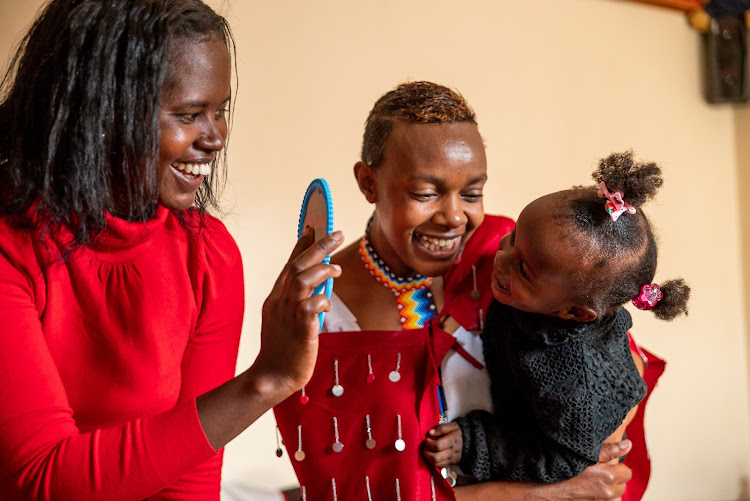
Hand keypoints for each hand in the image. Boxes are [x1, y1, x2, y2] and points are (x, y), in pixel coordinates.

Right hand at [251, 227, 342, 402]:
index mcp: (276, 299)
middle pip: (296, 266)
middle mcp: (280, 303)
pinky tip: (327, 304)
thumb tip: (320, 288)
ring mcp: (288, 316)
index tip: (313, 228)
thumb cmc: (283, 350)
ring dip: (322, 270)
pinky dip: (321, 300)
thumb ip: (300, 302)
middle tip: (336, 234)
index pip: (288, 265)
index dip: (301, 245)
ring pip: (301, 280)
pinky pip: (309, 307)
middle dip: (317, 246)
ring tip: (337, 269)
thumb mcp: (287, 319)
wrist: (271, 378)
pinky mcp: (299, 331)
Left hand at [423, 422, 462, 467]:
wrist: (470, 442)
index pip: (438, 445)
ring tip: (428, 451)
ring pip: (436, 463)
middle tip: (426, 446)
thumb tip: (430, 433)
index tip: (427, 439)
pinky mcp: (451, 464)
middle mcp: (452, 452)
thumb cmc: (458, 433)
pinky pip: (439, 466)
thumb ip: (441, 428)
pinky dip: (433, 462)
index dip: (429, 443)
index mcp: (452, 441)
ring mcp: (452, 459)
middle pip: (436, 457)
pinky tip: (433, 455)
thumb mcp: (452, 426)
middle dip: (427, 452)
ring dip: (429, 458)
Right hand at [533, 440, 632, 500]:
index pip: (627, 472)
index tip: (605, 461)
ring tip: (590, 480)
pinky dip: (596, 496)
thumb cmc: (557, 467)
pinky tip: (584, 488)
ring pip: (612, 496)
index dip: (617, 465)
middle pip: (621, 485)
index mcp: (607, 477)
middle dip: (613, 477)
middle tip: (597, 468)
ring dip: (605, 488)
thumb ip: (609, 450)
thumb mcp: (583, 453)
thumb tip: (628, 445)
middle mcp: (605, 493)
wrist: (537, 487)